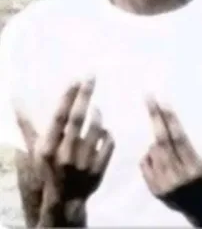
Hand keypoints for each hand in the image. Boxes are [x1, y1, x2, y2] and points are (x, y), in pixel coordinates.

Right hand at [15, 78, 114, 224]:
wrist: (64, 200)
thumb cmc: (48, 168)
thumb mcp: (35, 148)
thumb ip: (27, 124)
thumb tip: (16, 99)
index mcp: (47, 148)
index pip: (59, 117)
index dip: (68, 97)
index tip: (76, 78)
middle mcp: (65, 154)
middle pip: (78, 118)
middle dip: (85, 94)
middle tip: (92, 76)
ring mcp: (83, 162)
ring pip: (97, 128)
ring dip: (98, 114)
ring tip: (95, 108)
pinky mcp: (99, 169)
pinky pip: (109, 142)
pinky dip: (107, 132)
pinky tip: (103, 130)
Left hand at [141, 97, 201, 222]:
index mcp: (195, 168)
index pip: (179, 138)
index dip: (171, 119)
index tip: (164, 101)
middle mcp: (178, 178)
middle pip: (162, 141)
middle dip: (155, 117)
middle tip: (149, 97)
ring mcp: (164, 186)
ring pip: (153, 152)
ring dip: (155, 138)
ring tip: (160, 126)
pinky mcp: (155, 191)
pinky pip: (146, 165)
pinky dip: (149, 154)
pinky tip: (156, 149)